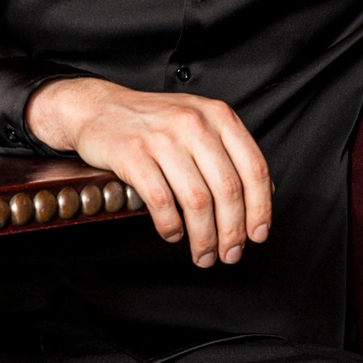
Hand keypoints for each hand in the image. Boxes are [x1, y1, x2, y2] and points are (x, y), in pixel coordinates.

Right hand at [26, 77, 271, 267]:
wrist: (99, 107)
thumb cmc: (151, 121)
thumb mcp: (199, 122)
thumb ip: (229, 151)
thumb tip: (264, 194)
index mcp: (218, 116)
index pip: (253, 168)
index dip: (260, 208)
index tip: (258, 234)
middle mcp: (194, 123)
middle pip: (227, 189)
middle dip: (232, 232)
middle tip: (230, 254)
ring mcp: (162, 138)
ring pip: (197, 200)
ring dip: (203, 237)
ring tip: (203, 254)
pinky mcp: (133, 154)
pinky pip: (161, 201)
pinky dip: (170, 226)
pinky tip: (172, 233)